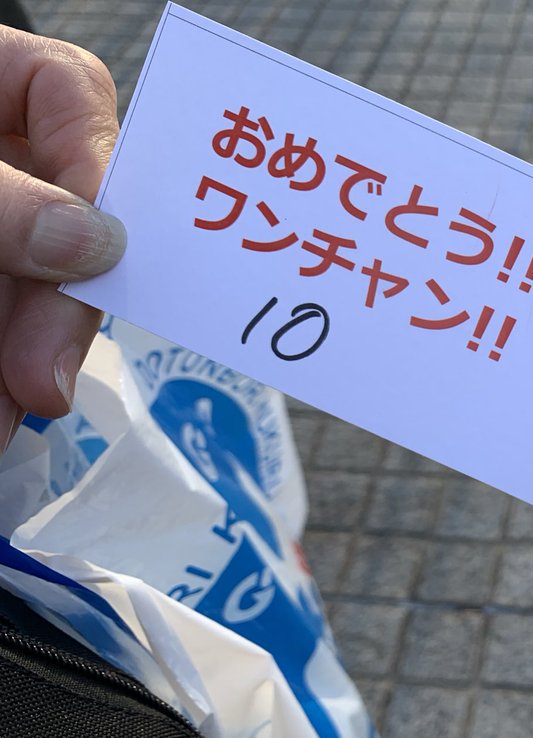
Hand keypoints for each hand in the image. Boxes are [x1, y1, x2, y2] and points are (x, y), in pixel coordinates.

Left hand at [0, 25, 124, 453]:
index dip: (97, 163)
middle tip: (41, 384)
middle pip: (67, 216)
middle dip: (58, 306)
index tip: (96, 247)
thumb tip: (98, 244)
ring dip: (27, 359)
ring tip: (4, 423)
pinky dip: (2, 374)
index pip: (70, 94)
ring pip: (35, 288)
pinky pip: (7, 326)